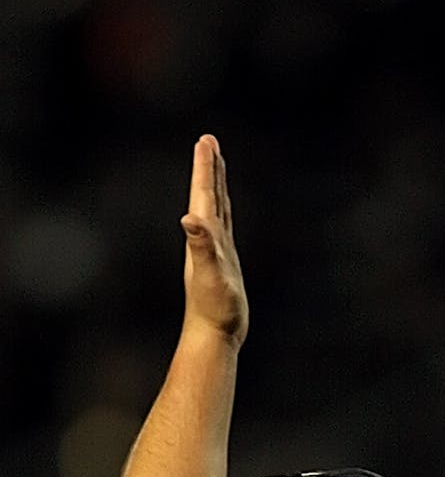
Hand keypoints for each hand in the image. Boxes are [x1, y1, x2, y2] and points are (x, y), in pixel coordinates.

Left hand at [180, 134, 248, 346]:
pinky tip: (223, 216)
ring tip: (217, 169)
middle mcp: (206, 241)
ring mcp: (215, 252)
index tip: (206, 141)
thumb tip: (189, 219)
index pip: (204, 195)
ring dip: (215, 189)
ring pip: (216, 212)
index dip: (205, 168)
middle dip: (209, 169)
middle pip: (208, 197)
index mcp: (203, 237)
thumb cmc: (213, 309)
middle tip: (209, 142)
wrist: (213, 336)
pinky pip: (224, 231)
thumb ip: (201, 246)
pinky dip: (224, 216)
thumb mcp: (209, 274)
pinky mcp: (224, 265)